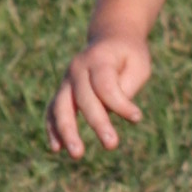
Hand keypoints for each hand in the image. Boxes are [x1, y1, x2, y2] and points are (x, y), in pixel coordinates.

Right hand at [47, 28, 151, 157]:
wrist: (110, 37)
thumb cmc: (129, 55)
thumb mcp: (138, 65)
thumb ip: (126, 88)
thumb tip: (112, 113)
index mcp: (99, 58)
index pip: (106, 85)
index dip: (120, 104)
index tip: (137, 118)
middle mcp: (78, 68)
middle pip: (84, 98)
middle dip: (97, 123)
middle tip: (112, 145)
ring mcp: (67, 80)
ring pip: (61, 106)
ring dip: (67, 131)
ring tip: (77, 154)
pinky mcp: (63, 92)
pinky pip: (53, 110)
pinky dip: (53, 128)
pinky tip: (56, 149)